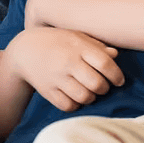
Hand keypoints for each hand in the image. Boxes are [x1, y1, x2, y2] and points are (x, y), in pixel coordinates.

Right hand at [4, 25, 123, 111]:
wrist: (24, 50)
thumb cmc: (56, 41)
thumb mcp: (75, 37)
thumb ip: (95, 46)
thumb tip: (115, 55)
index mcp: (77, 47)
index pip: (105, 63)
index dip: (116, 75)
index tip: (118, 80)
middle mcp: (67, 63)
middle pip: (97, 84)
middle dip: (104, 88)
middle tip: (102, 86)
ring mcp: (56, 78)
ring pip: (84, 97)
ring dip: (91, 97)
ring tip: (89, 91)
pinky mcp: (47, 91)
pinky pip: (68, 106)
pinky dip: (76, 104)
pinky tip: (75, 97)